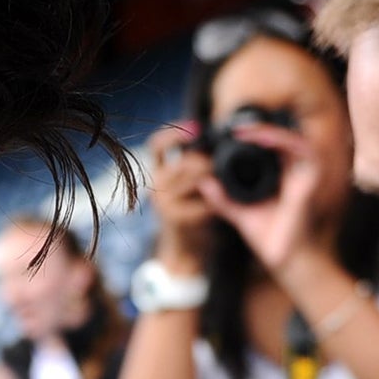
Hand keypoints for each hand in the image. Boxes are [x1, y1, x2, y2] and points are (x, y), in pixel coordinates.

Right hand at [145, 125, 217, 274]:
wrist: (184, 250)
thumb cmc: (192, 211)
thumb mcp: (187, 184)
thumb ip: (191, 163)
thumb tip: (208, 136)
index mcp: (157, 172)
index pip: (157, 144)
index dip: (175, 132)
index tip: (197, 127)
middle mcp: (155, 185)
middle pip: (181, 162)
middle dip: (204, 161)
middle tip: (220, 165)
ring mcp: (163, 203)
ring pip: (192, 179)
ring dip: (211, 179)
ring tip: (223, 183)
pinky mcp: (175, 218)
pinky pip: (200, 202)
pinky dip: (213, 202)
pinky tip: (219, 204)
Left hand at [198, 121, 338, 284]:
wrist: (286, 260)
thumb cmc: (269, 238)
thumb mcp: (239, 212)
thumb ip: (222, 198)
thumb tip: (203, 182)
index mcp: (281, 175)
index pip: (269, 146)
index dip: (252, 136)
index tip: (228, 135)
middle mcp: (296, 171)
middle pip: (280, 138)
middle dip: (257, 129)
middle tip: (232, 128)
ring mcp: (306, 173)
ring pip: (291, 138)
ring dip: (268, 131)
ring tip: (244, 132)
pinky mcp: (312, 178)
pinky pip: (303, 150)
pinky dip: (284, 141)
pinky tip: (264, 139)